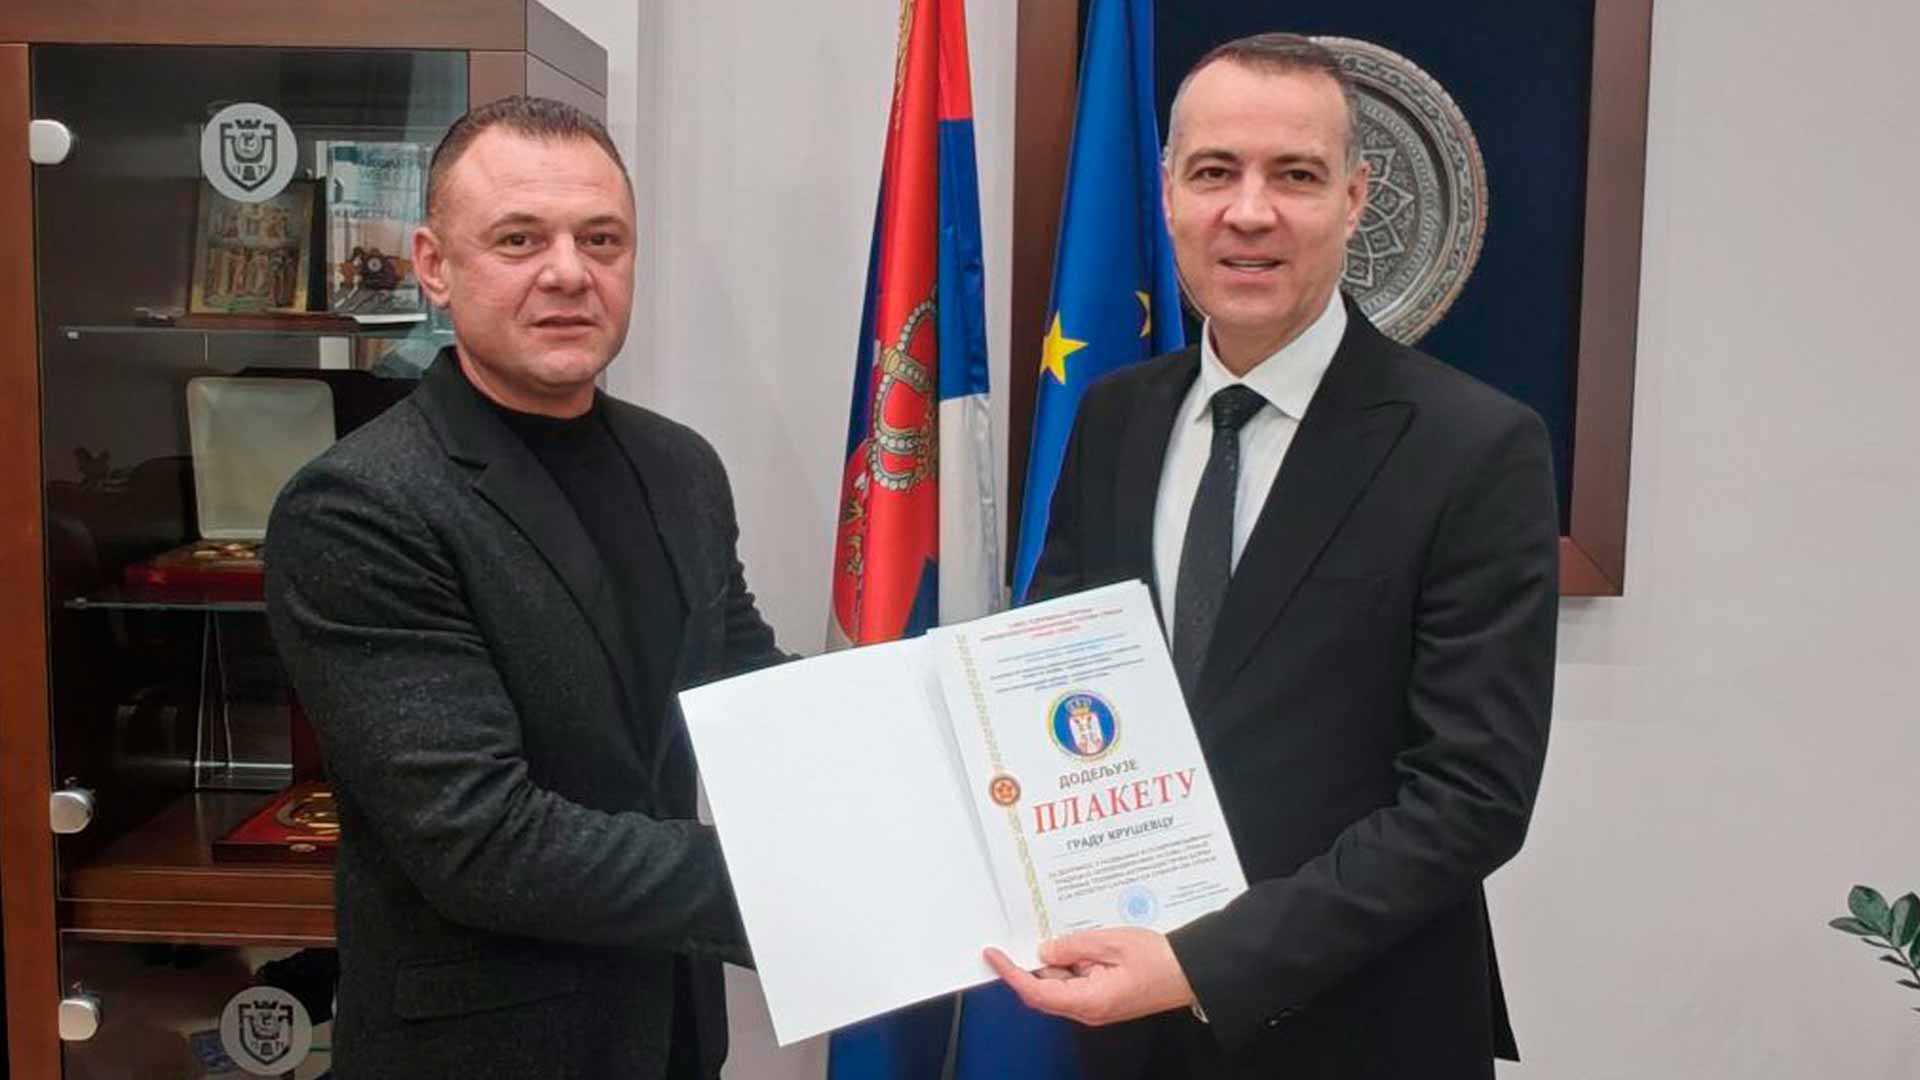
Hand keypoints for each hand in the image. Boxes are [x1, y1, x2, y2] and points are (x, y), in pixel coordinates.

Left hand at [983, 928, 1194, 1025]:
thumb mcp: (1111, 942)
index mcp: (1090, 1000)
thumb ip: (1073, 946)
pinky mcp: (1103, 998)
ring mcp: (1096, 1006)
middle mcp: (1089, 1010)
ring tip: (1058, 934)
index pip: (1037, 992)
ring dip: (1053, 962)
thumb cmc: (1159, 958)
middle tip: (1019, 939)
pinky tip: (1074, 945)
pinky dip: (1068, 965)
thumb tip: (1044, 950)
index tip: (993, 956)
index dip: (1011, 973)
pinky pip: (1075, 983)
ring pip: (1059, 986)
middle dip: (1029, 966)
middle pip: (1044, 991)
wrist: (1191, 972)